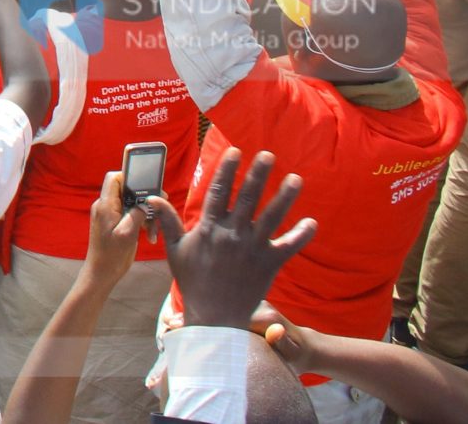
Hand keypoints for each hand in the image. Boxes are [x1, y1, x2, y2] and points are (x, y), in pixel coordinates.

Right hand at [164, 149, 316, 330]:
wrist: (215, 316)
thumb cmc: (193, 282)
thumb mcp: (175, 250)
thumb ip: (169, 222)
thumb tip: (154, 198)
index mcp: (209, 228)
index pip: (219, 191)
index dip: (228, 169)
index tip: (236, 151)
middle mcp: (233, 234)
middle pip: (248, 197)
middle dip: (259, 174)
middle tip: (269, 155)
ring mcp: (253, 248)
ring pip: (272, 217)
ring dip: (284, 196)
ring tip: (296, 178)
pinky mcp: (269, 264)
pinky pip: (289, 247)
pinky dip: (301, 235)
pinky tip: (312, 222)